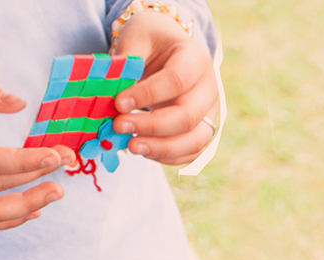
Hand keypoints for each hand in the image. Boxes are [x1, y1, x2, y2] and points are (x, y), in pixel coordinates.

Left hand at [113, 12, 218, 164]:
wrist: (168, 48)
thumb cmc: (151, 41)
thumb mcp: (136, 37)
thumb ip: (127, 62)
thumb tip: (114, 97)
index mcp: (195, 59)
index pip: (176, 81)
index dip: (147, 95)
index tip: (119, 103)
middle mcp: (209, 88)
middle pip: (188, 116)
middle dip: (152, 126)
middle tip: (119, 127)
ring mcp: (209, 112)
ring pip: (195, 140)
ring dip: (162, 148)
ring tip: (131, 147)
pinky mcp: (203, 130)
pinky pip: (191, 153)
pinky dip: (167, 157)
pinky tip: (143, 150)